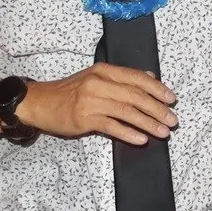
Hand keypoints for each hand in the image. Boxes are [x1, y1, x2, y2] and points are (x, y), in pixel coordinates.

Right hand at [18, 63, 177, 147]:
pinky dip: (128, 133)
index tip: (171, 99)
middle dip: (157, 109)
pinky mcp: (83, 118)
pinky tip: (141, 139)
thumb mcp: (96, 78)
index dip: (157, 89)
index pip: (136, 78)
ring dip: (148, 123)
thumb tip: (150, 78)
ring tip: (163, 132)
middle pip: (135, 96)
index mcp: (104, 71)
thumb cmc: (69, 92)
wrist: (38, 102)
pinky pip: (111, 126)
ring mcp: (90, 100)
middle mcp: (98, 82)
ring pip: (126, 112)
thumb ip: (122, 78)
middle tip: (172, 120)